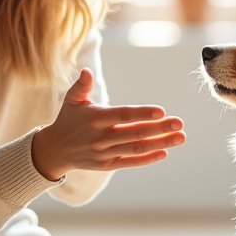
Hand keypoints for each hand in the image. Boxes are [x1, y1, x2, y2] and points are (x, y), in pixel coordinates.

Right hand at [31, 68, 185, 180]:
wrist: (55, 150)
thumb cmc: (69, 119)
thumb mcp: (71, 101)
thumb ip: (81, 86)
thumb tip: (86, 71)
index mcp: (95, 118)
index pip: (122, 115)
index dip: (142, 114)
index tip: (161, 111)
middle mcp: (101, 137)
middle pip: (135, 133)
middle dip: (159, 128)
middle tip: (179, 123)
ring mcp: (105, 153)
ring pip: (136, 148)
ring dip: (160, 143)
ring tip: (180, 137)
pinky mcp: (107, 165)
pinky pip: (130, 162)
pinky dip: (147, 159)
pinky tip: (165, 152)